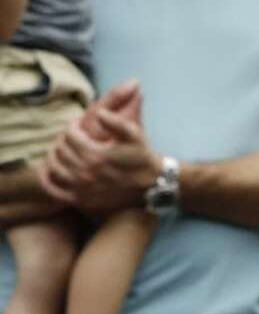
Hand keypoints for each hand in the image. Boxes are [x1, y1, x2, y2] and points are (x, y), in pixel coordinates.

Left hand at [40, 81, 158, 214]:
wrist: (153, 184)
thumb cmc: (143, 156)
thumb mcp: (135, 134)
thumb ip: (115, 121)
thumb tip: (98, 114)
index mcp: (96, 155)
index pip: (70, 135)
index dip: (73, 126)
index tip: (79, 124)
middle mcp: (85, 173)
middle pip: (61, 150)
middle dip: (64, 139)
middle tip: (72, 137)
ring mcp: (81, 188)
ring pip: (55, 168)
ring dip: (56, 156)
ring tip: (65, 151)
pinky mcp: (81, 199)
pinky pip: (55, 190)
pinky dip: (49, 180)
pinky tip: (54, 171)